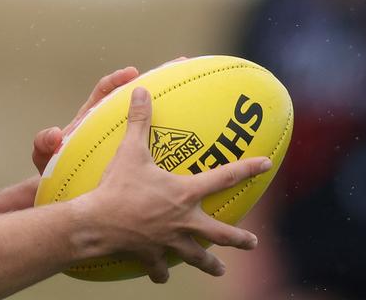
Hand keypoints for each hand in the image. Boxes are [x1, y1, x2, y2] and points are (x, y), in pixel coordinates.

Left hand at [32, 59, 192, 173]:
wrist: (61, 192)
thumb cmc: (53, 170)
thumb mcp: (45, 156)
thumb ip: (44, 142)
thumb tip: (55, 133)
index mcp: (90, 119)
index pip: (104, 93)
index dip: (116, 81)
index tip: (132, 73)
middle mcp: (108, 124)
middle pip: (134, 96)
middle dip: (157, 78)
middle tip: (179, 66)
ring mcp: (122, 139)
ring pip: (151, 117)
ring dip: (173, 103)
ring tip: (199, 91)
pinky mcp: (134, 155)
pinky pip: (156, 144)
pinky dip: (175, 139)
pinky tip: (197, 143)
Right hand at [83, 85, 271, 283]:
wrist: (99, 223)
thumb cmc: (118, 187)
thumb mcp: (130, 151)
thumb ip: (139, 121)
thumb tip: (141, 91)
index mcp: (185, 193)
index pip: (224, 177)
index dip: (248, 169)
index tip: (267, 164)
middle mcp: (184, 220)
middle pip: (220, 233)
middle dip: (239, 239)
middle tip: (253, 242)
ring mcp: (170, 241)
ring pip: (197, 257)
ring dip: (210, 265)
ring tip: (219, 270)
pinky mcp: (152, 256)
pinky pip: (160, 268)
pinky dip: (161, 272)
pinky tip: (162, 275)